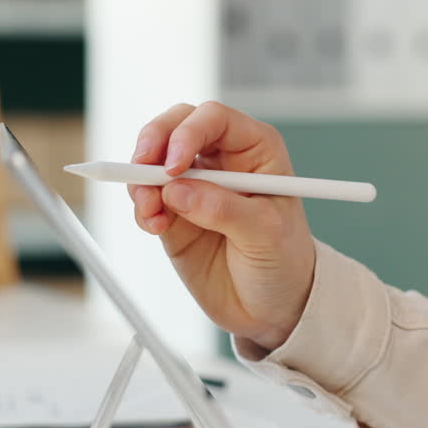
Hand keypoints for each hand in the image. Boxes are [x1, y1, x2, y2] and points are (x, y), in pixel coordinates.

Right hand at [128, 102, 315, 351]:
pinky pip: (147, 199)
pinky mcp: (174, 215)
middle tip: (141, 171)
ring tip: (150, 211)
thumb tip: (177, 191)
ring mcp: (195, 186)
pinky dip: (142, 208)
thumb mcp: (266, 234)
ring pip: (154, 161)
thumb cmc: (285, 262)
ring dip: (142, 181)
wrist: (273, 307)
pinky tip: (154, 225)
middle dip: (153, 144)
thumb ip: (223, 209)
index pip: (214, 119)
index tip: (173, 165)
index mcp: (256, 150)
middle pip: (176, 126)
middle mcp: (223, 161)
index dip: (188, 133)